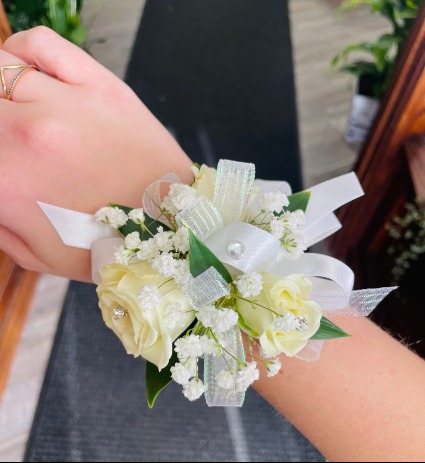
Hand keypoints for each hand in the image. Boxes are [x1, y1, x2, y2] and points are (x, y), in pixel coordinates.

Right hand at [0, 27, 192, 280]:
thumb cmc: (105, 245)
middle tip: (12, 140)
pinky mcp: (101, 86)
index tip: (3, 159)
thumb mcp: (36, 254)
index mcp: (4, 180)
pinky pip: (40, 44)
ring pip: (0, 67)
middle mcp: (26, 133)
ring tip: (20, 112)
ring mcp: (65, 103)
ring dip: (2, 92)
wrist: (169, 226)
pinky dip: (22, 50)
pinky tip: (29, 74)